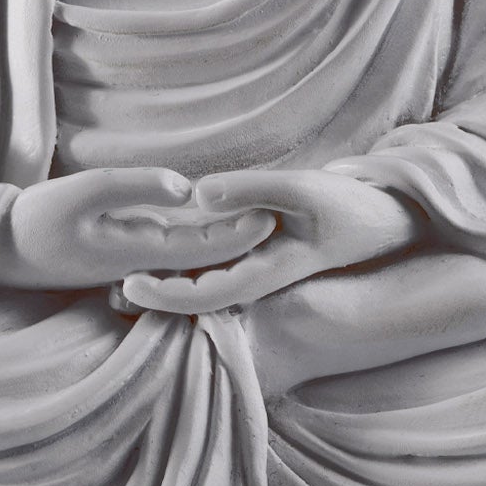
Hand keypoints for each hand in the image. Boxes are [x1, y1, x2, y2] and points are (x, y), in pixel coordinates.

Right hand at [0, 167, 275, 290]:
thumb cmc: (36, 220)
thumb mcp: (82, 193)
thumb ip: (136, 187)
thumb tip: (188, 186)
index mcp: (139, 253)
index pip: (206, 247)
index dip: (242, 231)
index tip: (275, 211)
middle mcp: (142, 264)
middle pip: (205, 254)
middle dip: (241, 235)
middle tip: (280, 208)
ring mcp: (130, 262)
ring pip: (188, 253)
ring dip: (220, 236)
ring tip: (254, 211)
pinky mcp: (118, 255)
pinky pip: (167, 249)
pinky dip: (193, 236)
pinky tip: (206, 218)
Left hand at [120, 169, 420, 314]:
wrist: (379, 218)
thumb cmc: (345, 205)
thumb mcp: (302, 189)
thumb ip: (252, 190)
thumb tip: (199, 194)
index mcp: (264, 272)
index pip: (204, 295)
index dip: (164, 294)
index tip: (126, 283)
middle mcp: (253, 277)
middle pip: (193, 296)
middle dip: (153, 295)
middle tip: (106, 286)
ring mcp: (253, 268)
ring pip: (200, 282)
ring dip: (163, 279)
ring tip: (118, 270)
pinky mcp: (254, 254)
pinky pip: (212, 264)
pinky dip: (184, 261)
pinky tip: (157, 246)